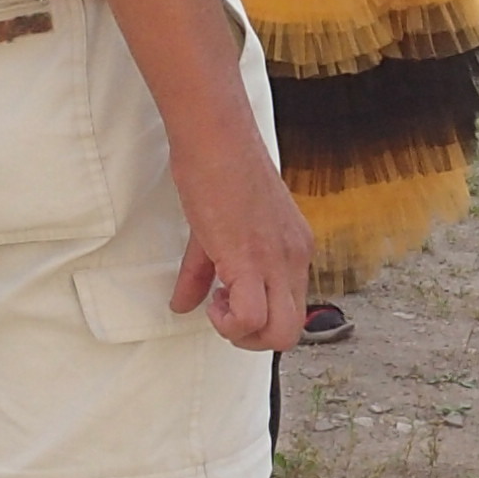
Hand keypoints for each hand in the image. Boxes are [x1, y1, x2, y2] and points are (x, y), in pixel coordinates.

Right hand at [168, 124, 314, 351]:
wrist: (217, 138)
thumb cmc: (219, 169)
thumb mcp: (217, 228)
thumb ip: (204, 271)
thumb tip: (183, 304)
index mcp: (294, 249)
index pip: (293, 309)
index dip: (259, 318)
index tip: (228, 300)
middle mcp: (295, 258)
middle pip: (291, 332)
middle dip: (252, 339)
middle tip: (222, 313)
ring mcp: (279, 260)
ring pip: (280, 333)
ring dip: (241, 333)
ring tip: (218, 304)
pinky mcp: (251, 258)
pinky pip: (252, 316)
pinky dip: (229, 321)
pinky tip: (212, 297)